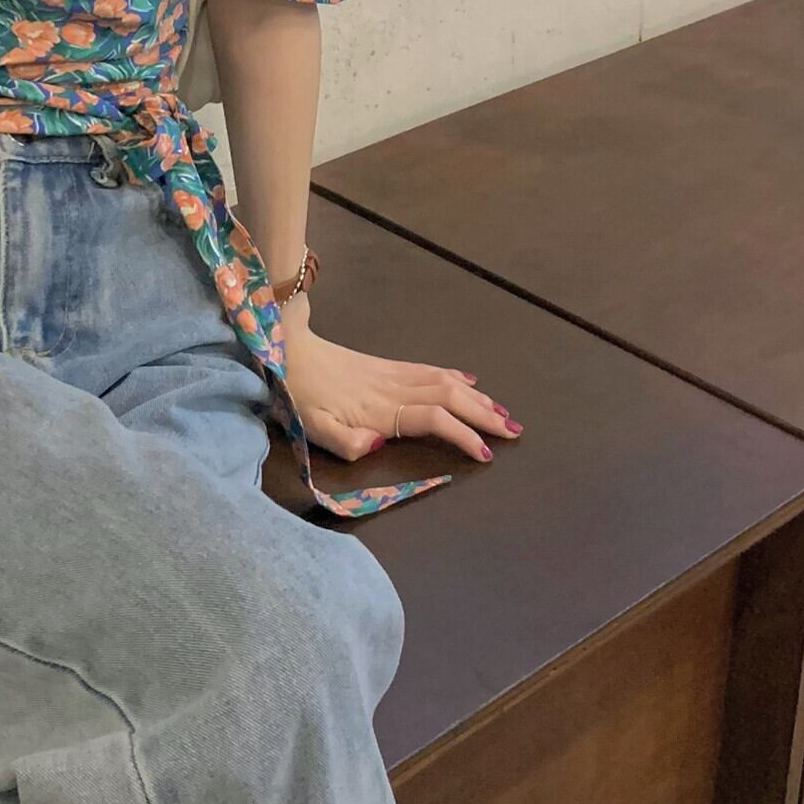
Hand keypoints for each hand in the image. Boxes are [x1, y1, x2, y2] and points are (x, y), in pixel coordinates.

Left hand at [275, 309, 522, 462]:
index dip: (462, 434)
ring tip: (503, 413)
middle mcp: (394, 388)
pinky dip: (455, 375)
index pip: (433, 419)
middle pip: (450, 397)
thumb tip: (377, 444)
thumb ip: (345, 441)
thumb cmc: (300, 397)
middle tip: (514, 430)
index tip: (487, 452)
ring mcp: (394, 374)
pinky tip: (470, 381)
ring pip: (445, 381)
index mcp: (380, 409)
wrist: (289, 351)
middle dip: (484, 414)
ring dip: (477, 396)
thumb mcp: (313, 427)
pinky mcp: (388, 365)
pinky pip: (430, 369)